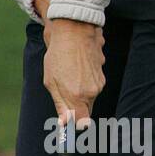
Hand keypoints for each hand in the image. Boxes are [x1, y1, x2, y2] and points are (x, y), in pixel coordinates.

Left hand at [32, 0, 103, 125]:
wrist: (74, 27)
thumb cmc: (59, 54)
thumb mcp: (52, 82)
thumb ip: (61, 105)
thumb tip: (65, 125)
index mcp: (79, 96)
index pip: (83, 123)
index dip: (76, 127)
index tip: (70, 127)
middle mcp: (93, 91)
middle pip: (85, 108)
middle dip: (75, 105)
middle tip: (62, 90)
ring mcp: (100, 80)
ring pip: (89, 94)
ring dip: (79, 89)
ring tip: (67, 72)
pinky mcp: (102, 70)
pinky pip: (92, 81)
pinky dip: (84, 77)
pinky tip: (75, 64)